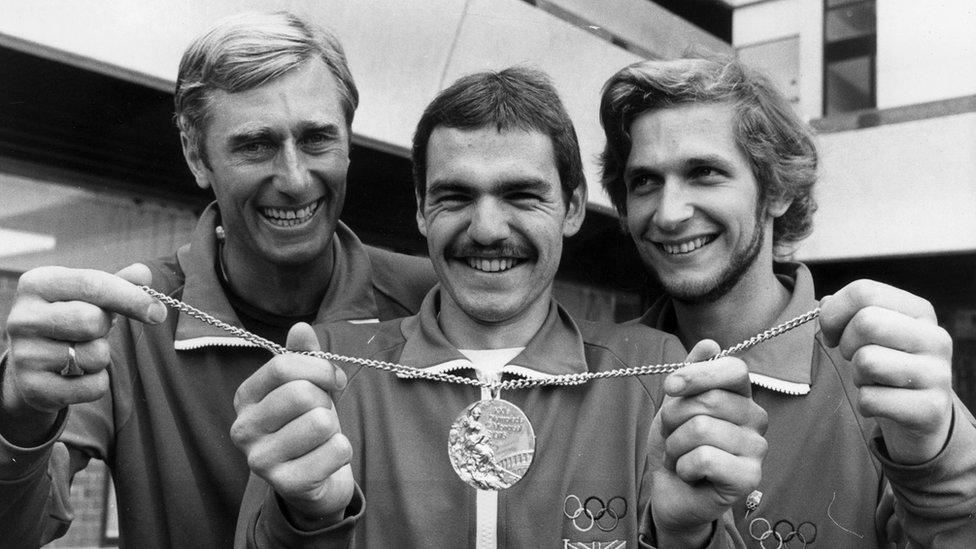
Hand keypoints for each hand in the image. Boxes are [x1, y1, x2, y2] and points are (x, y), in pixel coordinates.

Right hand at [1, 264, 165, 444]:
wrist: (30, 365)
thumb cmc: (68, 319)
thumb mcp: (88, 296)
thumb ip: (118, 283)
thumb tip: (143, 273)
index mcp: (37, 284)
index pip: (92, 284)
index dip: (131, 298)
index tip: (158, 311)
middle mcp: (22, 317)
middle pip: (92, 321)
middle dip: (106, 327)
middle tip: (95, 330)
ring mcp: (24, 355)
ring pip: (95, 356)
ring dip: (101, 356)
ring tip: (81, 351)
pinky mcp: (33, 388)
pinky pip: (92, 386)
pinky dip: (97, 382)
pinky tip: (77, 375)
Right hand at [230, 323, 353, 529]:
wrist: (315, 479)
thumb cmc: (308, 425)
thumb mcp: (307, 386)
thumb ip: (303, 356)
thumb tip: (300, 327)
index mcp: (246, 398)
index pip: (283, 366)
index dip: (319, 368)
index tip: (334, 379)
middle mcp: (243, 429)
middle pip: (301, 394)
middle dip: (325, 401)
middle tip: (323, 414)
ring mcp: (260, 460)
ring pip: (321, 423)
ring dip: (334, 429)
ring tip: (321, 439)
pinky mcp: (285, 485)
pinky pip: (336, 451)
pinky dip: (342, 451)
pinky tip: (327, 460)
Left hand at [650, 340, 766, 547]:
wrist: (671, 491)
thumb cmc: (677, 445)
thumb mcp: (676, 403)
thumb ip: (692, 372)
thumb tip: (710, 343)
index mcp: (741, 396)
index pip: (734, 368)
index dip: (697, 374)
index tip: (669, 386)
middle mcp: (756, 419)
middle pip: (709, 400)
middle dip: (674, 417)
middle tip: (673, 434)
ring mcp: (757, 449)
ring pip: (701, 429)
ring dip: (675, 445)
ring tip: (681, 456)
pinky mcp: (749, 478)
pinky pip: (704, 458)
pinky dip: (683, 467)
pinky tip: (690, 474)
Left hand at [819, 280, 953, 463]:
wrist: (921, 413)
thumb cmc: (887, 364)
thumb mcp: (872, 333)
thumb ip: (847, 312)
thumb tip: (824, 304)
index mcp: (919, 310)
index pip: (864, 291)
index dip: (834, 313)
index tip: (832, 333)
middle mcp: (936, 337)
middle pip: (866, 323)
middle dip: (846, 345)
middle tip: (855, 358)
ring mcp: (938, 374)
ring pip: (867, 361)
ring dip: (857, 375)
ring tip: (874, 380)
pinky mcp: (931, 408)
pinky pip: (871, 399)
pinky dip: (865, 404)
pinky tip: (883, 402)